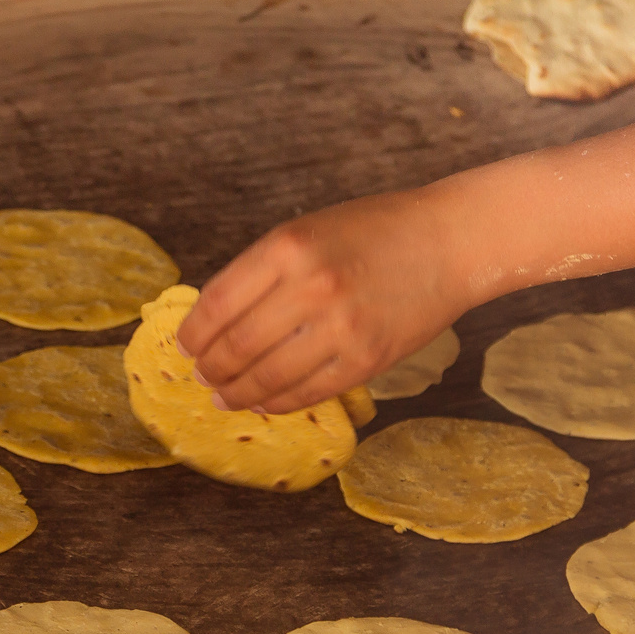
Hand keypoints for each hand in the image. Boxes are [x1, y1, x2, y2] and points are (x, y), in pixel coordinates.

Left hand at [180, 187, 472, 414]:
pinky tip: (264, 401)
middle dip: (211, 369)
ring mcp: (341, 327)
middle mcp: (310, 287)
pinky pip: (308, 392)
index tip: (186, 346)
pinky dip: (278, 402)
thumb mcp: (308, 231)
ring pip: (268, 377)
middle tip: (203, 376)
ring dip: (237, 393)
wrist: (448, 242)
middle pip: (237, 346)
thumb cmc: (374, 232)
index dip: (194, 333)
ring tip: (225, 397)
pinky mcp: (367, 359)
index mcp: (287, 246)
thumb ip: (263, 271)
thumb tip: (215, 321)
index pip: (218, 303)